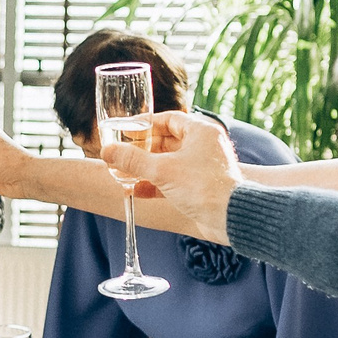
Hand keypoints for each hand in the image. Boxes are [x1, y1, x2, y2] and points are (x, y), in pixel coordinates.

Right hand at [102, 111, 239, 244]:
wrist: (231, 218)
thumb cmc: (203, 187)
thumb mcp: (162, 170)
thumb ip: (133, 160)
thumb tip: (107, 151)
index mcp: (200, 132)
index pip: (169, 119)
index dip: (145, 124)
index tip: (126, 130)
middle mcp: (204, 147)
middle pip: (166, 142)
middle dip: (141, 150)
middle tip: (121, 155)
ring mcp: (203, 168)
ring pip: (168, 163)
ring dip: (145, 169)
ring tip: (123, 174)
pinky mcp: (200, 188)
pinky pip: (173, 181)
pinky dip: (155, 184)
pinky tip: (136, 191)